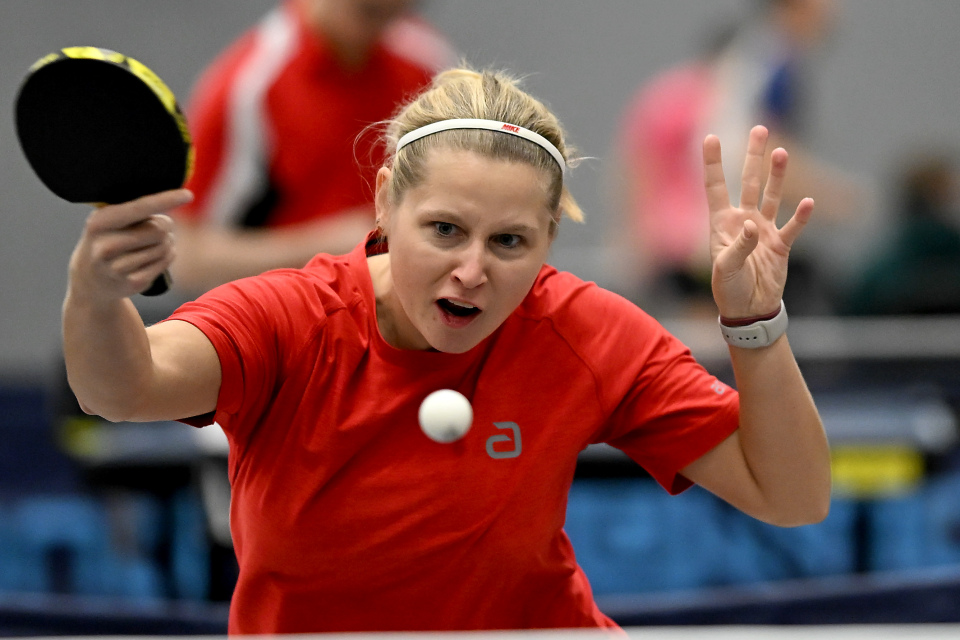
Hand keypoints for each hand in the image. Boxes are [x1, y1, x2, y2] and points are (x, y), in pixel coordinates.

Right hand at [68, 189, 192, 302]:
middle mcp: (106, 245)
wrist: (91, 278)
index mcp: (100, 221)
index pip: (139, 207)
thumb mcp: (111, 221)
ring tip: (153, 244)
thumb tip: (172, 203)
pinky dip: (167, 257)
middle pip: (159, 229)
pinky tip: (154, 257)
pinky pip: (165, 262)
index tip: (188, 194)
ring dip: (166, 243)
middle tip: (158, 229)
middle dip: (165, 227)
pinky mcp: (132, 282)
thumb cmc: (110, 239)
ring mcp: (117, 267)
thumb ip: (135, 211)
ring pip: (164, 246)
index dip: (165, 200)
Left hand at [703, 125, 813, 318]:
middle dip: (753, 156)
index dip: (713, 163)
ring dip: (776, 176)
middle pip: (748, 182)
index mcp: (721, 223)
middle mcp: (743, 220)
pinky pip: (792, 227)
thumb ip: (737, 247)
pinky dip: (800, 216)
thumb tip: (751, 225)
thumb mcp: (725, 269)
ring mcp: (763, 230)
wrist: (749, 309)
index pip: (715, 187)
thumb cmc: (728, 289)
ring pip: (771, 196)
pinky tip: (807, 202)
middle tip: (760, 128)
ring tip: (780, 152)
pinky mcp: (781, 245)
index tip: (711, 136)